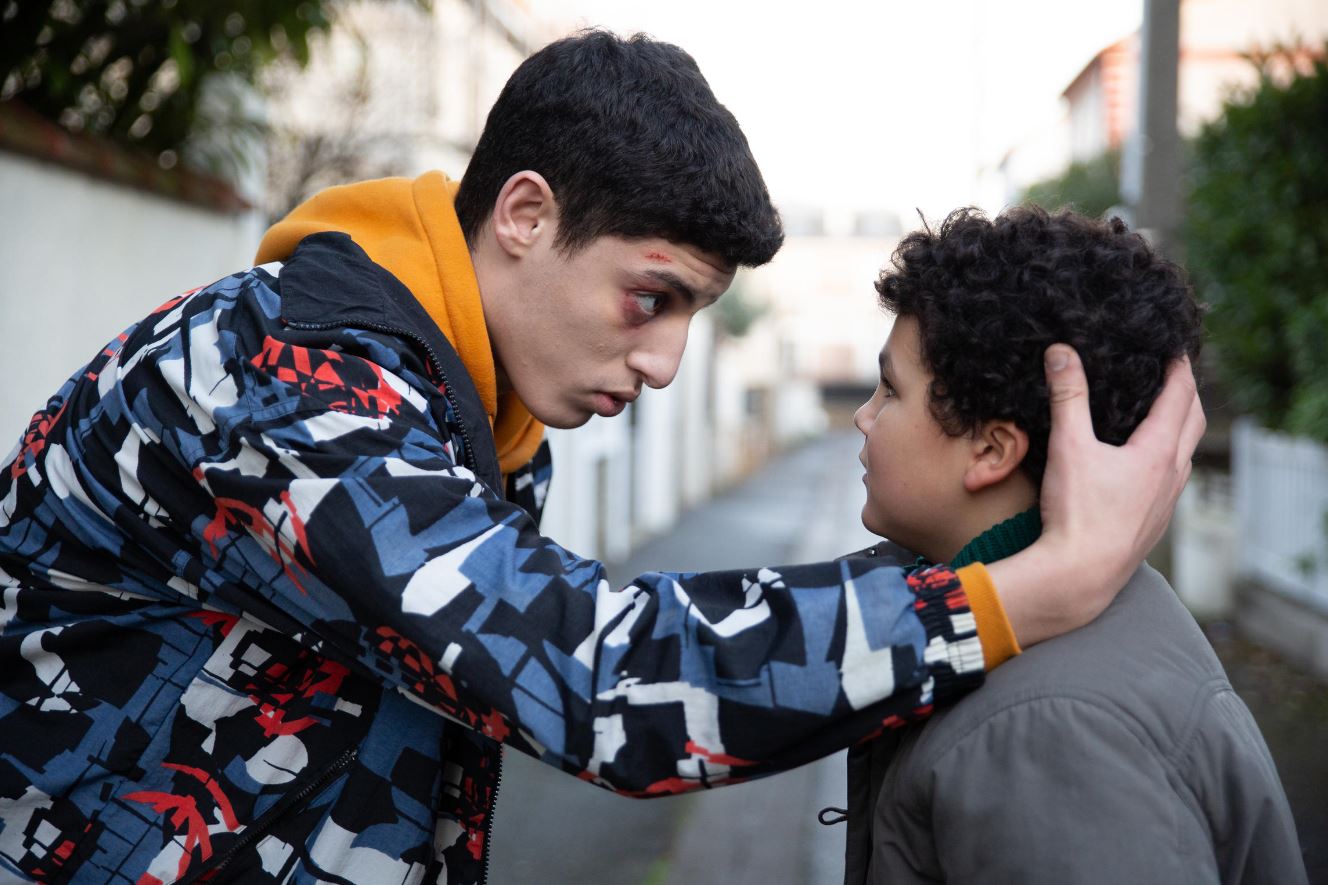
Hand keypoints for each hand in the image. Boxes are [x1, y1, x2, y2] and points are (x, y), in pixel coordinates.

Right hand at [988, 344, 1204, 647]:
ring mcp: (1166, 503)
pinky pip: (1171, 482)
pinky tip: (1145, 467)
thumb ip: (1068, 396)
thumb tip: (1061, 352)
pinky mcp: (1152, 524)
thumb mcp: (1069, 445)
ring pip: (1185, 455)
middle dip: (1188, 394)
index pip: (1180, 397)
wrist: (1080, 575)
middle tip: (1176, 374)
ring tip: (1164, 414)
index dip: (1180, 368)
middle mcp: (1172, 475)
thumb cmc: (1077, 512)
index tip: (1177, 348)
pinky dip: (1167, 459)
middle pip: (1194, 422)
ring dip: (1182, 428)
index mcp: (1158, 452)